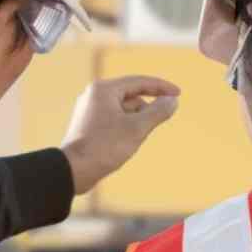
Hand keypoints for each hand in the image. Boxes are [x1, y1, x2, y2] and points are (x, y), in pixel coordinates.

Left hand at [61, 76, 179, 194]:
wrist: (74, 169)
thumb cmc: (104, 147)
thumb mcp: (138, 128)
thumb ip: (158, 111)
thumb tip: (172, 101)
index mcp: (104, 90)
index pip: (140, 81)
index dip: (162, 87)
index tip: (178, 93)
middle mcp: (94, 95)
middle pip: (132, 96)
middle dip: (147, 110)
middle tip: (154, 125)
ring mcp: (89, 109)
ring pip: (123, 109)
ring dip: (136, 120)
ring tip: (134, 139)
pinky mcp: (88, 124)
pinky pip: (114, 119)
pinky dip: (126, 126)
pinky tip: (127, 142)